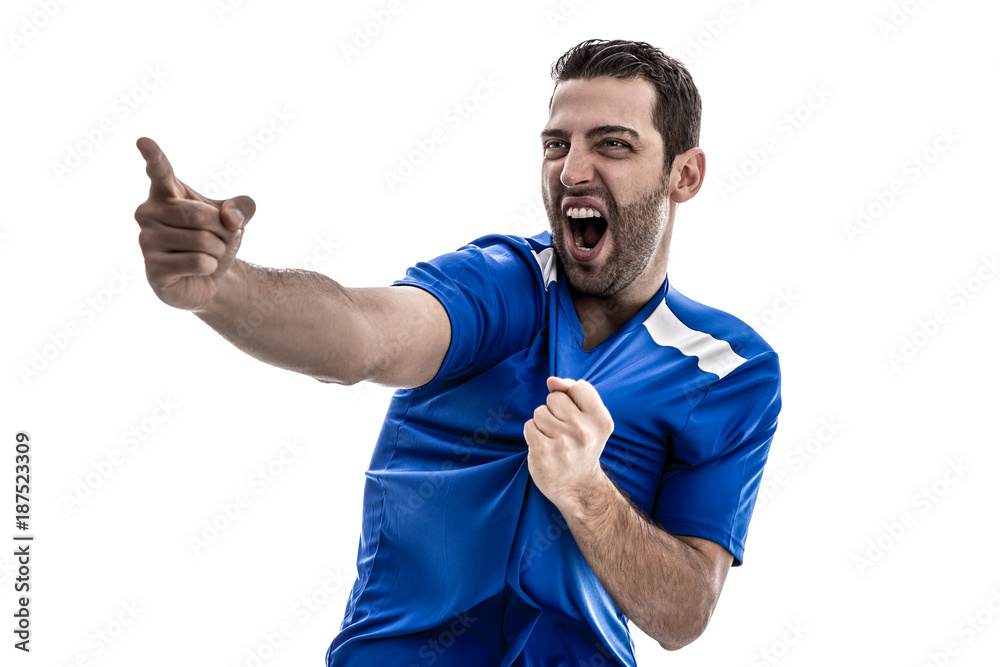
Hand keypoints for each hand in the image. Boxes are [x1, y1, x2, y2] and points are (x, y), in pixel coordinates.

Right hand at [133, 137, 256, 310]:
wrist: (210, 277)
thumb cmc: (214, 239)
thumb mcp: (234, 219)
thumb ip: (241, 208)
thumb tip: (232, 218)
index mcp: (166, 193)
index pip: (160, 172)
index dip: (154, 157)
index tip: (143, 141)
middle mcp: (148, 212)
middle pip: (200, 215)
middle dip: (222, 230)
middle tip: (217, 239)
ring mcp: (146, 241)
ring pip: (202, 242)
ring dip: (218, 251)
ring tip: (207, 255)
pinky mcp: (153, 269)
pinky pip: (198, 263)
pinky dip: (211, 267)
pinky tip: (200, 269)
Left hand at [523, 377, 614, 508]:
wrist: (577, 488)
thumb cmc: (581, 446)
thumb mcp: (588, 419)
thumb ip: (572, 393)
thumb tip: (552, 380)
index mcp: (601, 421)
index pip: (579, 386)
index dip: (572, 398)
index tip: (576, 417)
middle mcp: (584, 432)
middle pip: (555, 398)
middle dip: (555, 411)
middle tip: (564, 432)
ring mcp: (562, 443)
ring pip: (539, 411)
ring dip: (542, 423)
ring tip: (554, 440)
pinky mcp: (542, 451)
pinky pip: (529, 426)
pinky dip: (533, 434)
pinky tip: (544, 447)